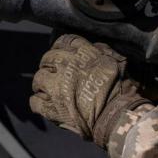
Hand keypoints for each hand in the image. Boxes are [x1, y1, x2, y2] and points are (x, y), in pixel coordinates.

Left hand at [29, 34, 148, 146]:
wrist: (118, 116)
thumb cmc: (122, 89)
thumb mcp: (118, 61)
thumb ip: (103, 51)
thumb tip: (93, 47)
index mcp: (83, 54)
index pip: (65, 41)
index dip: (62, 46)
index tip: (62, 52)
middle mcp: (66, 67)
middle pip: (48, 58)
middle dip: (49, 63)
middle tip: (53, 71)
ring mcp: (57, 88)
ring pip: (39, 78)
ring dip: (41, 82)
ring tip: (46, 88)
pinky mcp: (52, 108)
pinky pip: (35, 101)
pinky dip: (38, 102)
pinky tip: (43, 103)